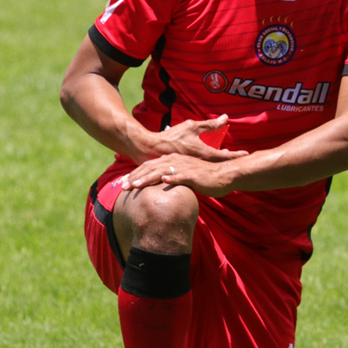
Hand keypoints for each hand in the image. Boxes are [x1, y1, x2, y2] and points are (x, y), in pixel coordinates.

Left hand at [122, 153, 237, 197]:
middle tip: (123, 186)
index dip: (138, 174)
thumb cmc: (206, 177)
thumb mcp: (186, 177)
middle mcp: (176, 161)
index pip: (151, 166)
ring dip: (147, 178)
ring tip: (135, 186)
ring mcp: (184, 167)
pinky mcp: (193, 175)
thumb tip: (164, 184)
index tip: (127, 182)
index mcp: (174, 161)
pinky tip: (162, 181)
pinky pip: (180, 176)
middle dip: (136, 177)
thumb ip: (174, 178)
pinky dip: (171, 178)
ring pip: (162, 171)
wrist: (224, 175)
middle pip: (152, 168)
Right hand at [136, 114, 247, 163]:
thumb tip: (226, 118)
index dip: (236, 155)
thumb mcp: (192, 127)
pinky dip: (209, 165)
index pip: (225, 156)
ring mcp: (194, 167)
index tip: (246, 154)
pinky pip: (202, 168)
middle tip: (241, 158)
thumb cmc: (172, 137)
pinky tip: (210, 162)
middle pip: (221, 164)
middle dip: (231, 161)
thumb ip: (210, 124)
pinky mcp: (187, 170)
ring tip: (229, 159)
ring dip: (221, 163)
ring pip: (212, 167)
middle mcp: (201, 163)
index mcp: (204, 153)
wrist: (152, 149)